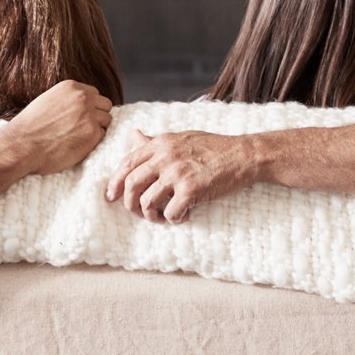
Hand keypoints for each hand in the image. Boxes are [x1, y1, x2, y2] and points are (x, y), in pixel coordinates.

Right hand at [3, 80, 112, 174]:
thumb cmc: (28, 128)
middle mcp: (84, 98)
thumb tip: (81, 104)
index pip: (94, 94)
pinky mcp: (93, 133)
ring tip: (80, 138)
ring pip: (107, 120)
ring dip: (97, 129)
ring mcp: (90, 115)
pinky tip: (78, 146)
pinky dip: (93, 142)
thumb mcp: (48, 101)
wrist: (21, 146)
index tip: (82, 117)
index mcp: (72, 87)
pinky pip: (102, 136)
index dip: (90, 106)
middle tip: (85, 129)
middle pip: (105, 105)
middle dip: (98, 116)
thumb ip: (67, 99)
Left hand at [105, 129, 259, 223]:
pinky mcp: (191, 189)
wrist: (243, 155)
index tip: (111, 197)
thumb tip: (133, 135)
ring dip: (152, 216)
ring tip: (163, 216)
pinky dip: (174, 220)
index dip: (114, 182)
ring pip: (147, 203)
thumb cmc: (213, 147)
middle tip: (138, 212)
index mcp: (161, 143)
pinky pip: (170, 214)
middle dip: (129, 204)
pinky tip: (184, 216)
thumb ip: (155, 141)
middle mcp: (166, 156)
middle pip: (131, 185)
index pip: (127, 163)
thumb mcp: (181, 138)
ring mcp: (178, 173)